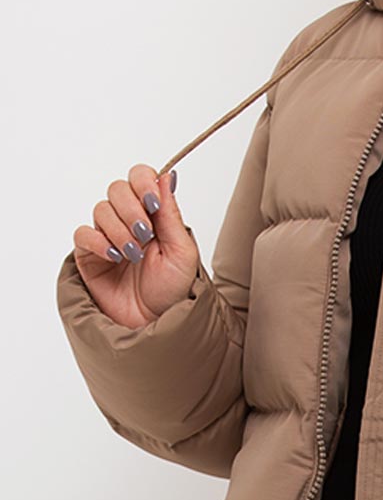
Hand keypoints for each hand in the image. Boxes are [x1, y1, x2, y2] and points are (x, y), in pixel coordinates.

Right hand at [72, 165, 198, 327]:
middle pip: (117, 189)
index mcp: (154, 214)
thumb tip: (168, 176)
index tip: (152, 202)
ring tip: (133, 255)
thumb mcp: (182, 251)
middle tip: (145, 234)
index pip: (140, 177)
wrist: (156, 323)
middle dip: (131, 209)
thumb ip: (171, 214)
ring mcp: (107, 236)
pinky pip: (83, 234)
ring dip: (119, 230)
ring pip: (101, 210)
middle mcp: (129, 220)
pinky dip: (98, 242)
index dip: (143, 182)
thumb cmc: (174, 290)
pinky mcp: (89, 255)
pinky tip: (114, 258)